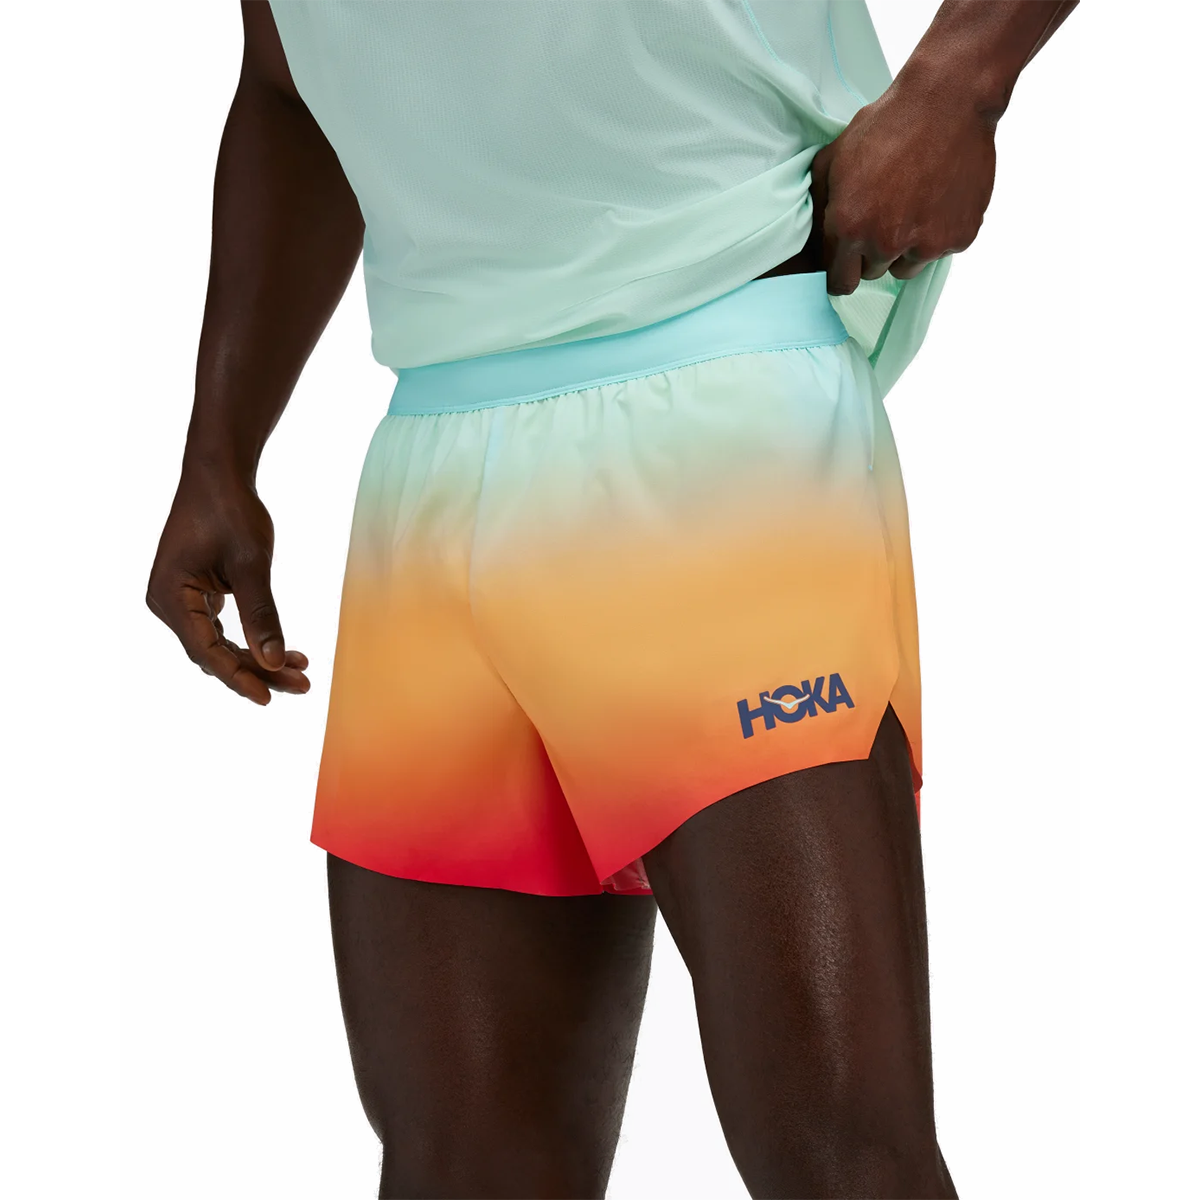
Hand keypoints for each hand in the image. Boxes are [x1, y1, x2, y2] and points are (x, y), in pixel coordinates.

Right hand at [146, 463, 309, 704]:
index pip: (205, 651)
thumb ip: (261, 614)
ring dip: (259, 658)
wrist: (220, 475)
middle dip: (259, 670)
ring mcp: (180, 600)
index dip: (238, 677)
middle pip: (214, 653)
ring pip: (221, 644)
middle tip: (303, 684)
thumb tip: (272, 660)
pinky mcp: (196, 595)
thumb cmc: (231, 511)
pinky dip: (253, 639)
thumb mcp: (251, 564)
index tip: (269, 697)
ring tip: (301, 669)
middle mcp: (168, 603)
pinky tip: (286, 651)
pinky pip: (223, 629)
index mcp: (170, 596)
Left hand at [808, 72, 997, 295]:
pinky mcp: (959, 237)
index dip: (843, 270)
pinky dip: (939, 232)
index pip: (840, 283)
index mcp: (850, 228)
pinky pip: (940, 250)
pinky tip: (937, 197)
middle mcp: (886, 243)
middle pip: (873, 273)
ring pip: (906, 267)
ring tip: (912, 204)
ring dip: (906, 247)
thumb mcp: (834, 158)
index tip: (848, 261)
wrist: (949, 100)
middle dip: (874, 252)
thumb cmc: (888, 125)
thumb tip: (814, 238)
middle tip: (885, 212)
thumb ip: (820, 204)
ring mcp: (926, 244)